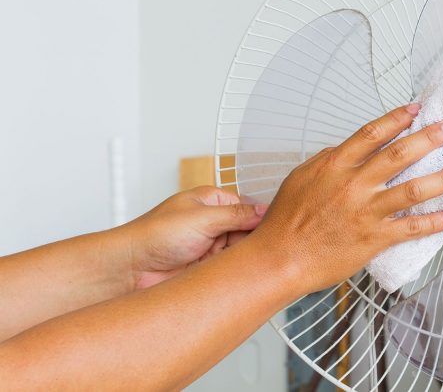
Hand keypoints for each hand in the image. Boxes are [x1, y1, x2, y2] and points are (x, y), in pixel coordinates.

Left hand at [119, 187, 267, 289]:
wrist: (130, 270)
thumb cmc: (154, 235)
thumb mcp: (201, 218)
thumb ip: (237, 215)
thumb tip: (265, 210)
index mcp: (212, 201)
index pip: (249, 207)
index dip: (263, 219)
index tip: (277, 230)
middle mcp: (214, 223)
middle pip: (249, 231)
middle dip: (257, 241)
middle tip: (271, 250)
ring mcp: (212, 246)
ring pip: (243, 252)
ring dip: (247, 259)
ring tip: (258, 264)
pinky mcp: (209, 268)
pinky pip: (232, 270)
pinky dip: (238, 273)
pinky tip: (244, 275)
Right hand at [247, 104, 442, 293]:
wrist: (280, 257)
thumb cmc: (286, 221)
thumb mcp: (301, 177)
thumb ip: (327, 160)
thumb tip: (348, 150)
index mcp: (336, 165)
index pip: (373, 133)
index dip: (398, 118)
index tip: (416, 110)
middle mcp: (355, 184)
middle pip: (400, 154)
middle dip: (430, 138)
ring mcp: (367, 211)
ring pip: (413, 189)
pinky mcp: (374, 238)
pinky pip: (410, 228)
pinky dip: (433, 222)